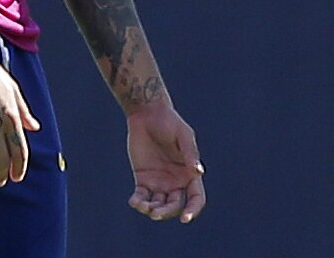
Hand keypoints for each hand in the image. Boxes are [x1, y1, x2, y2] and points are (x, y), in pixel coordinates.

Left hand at [126, 102, 205, 223]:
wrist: (147, 115)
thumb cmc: (170, 122)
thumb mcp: (183, 135)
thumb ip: (190, 153)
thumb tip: (199, 172)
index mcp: (189, 173)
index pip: (196, 197)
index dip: (193, 209)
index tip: (185, 218)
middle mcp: (176, 181)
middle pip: (174, 206)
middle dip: (166, 213)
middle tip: (154, 213)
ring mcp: (159, 182)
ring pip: (157, 205)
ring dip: (150, 210)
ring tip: (141, 205)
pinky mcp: (143, 179)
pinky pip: (142, 197)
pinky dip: (138, 202)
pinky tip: (134, 200)